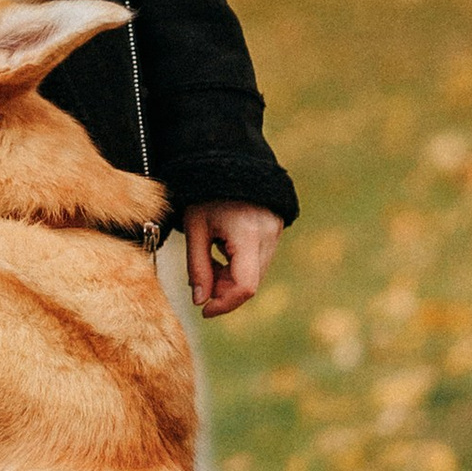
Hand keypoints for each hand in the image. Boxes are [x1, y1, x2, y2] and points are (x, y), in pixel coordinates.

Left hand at [182, 203, 283, 319]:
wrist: (230, 160)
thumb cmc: (207, 193)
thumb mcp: (195, 228)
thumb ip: (197, 267)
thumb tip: (201, 301)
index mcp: (248, 234)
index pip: (245, 287)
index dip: (224, 304)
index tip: (204, 309)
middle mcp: (268, 236)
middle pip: (250, 283)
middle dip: (224, 290)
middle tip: (200, 278)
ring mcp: (276, 233)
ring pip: (255, 274)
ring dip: (230, 278)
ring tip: (209, 257)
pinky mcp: (276, 231)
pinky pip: (259, 261)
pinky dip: (239, 266)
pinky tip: (222, 250)